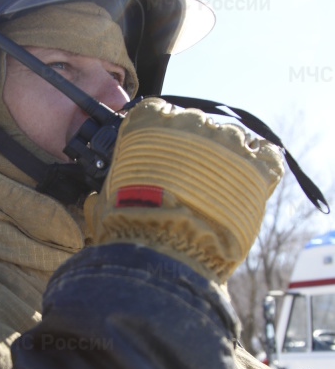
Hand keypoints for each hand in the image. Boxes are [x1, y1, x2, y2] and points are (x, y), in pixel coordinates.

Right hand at [84, 99, 283, 282]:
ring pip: (231, 139)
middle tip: (188, 183)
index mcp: (149, 123)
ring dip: (227, 160)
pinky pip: (267, 154)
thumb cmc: (130, 227)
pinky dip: (261, 166)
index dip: (161, 136)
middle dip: (195, 151)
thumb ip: (110, 186)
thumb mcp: (105, 201)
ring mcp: (227, 142)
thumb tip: (102, 197)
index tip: (162, 156)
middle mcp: (190, 123)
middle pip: (196, 127)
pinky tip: (249, 184)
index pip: (158, 113)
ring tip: (218, 192)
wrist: (164, 256)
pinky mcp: (257, 167)